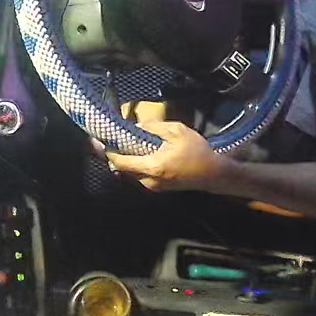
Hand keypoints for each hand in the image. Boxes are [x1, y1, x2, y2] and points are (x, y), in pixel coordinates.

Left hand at [102, 121, 231, 192]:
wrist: (214, 174)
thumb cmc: (197, 151)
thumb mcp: (177, 131)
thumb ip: (153, 128)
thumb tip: (135, 127)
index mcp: (152, 166)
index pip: (120, 162)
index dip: (108, 151)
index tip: (101, 139)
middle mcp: (148, 180)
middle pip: (122, 168)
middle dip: (117, 154)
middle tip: (114, 139)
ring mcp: (153, 187)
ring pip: (131, 173)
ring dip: (127, 160)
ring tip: (129, 145)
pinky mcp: (158, 188)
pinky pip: (140, 175)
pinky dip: (137, 165)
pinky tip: (143, 153)